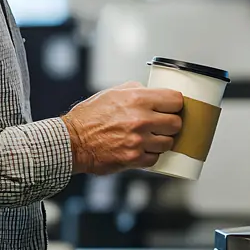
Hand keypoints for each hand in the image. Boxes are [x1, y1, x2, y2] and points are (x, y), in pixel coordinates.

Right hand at [62, 82, 183, 174]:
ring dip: (162, 140)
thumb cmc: (90, 116)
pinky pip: (156, 157)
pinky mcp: (134, 159)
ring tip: (151, 137)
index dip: (175, 104)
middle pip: (176, 123)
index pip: (176, 100)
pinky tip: (142, 148)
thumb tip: (154, 93)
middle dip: (171, 123)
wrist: (73, 141)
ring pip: (169, 142)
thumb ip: (137, 90)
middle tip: (162, 124)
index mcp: (137, 98)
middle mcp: (141, 119)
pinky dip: (151, 154)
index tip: (172, 107)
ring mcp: (139, 141)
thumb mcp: (112, 92)